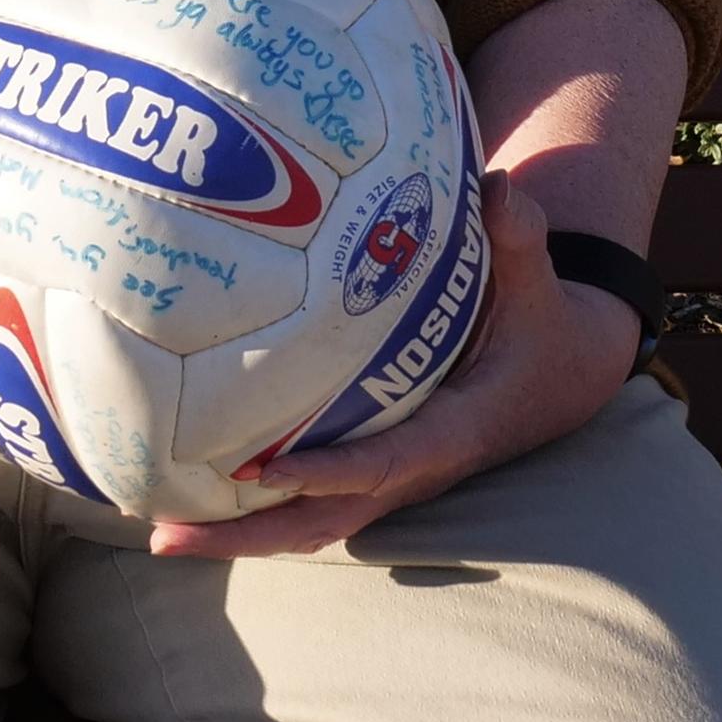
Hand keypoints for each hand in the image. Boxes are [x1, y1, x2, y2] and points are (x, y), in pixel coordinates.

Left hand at [146, 171, 639, 558]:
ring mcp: (389, 479)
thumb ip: (518, 237)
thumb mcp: (536, 280)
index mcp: (453, 431)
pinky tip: (191, 504)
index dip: (330, 472)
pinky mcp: (373, 471)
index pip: (384, 463)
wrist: (561, 376)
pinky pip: (308, 507)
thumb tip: (500, 184)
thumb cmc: (540, 323)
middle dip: (248, 535)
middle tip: (166, 536)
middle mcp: (414, 469)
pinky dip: (254, 516)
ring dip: (239, 537)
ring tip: (160, 536)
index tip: (266, 472)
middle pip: (324, 521)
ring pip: (309, 526)